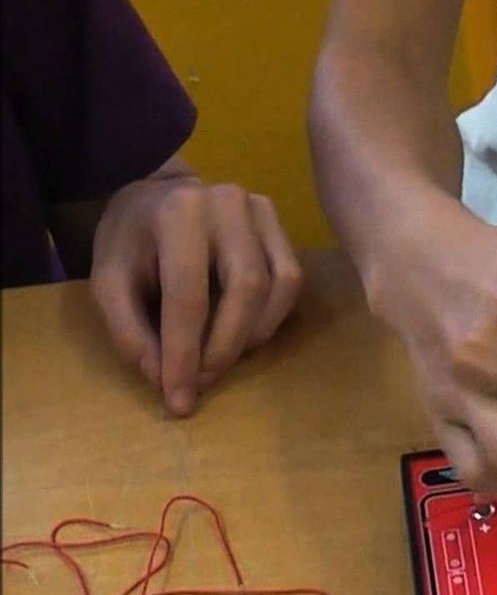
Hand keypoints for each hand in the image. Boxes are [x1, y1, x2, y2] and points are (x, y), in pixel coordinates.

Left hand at [90, 176, 301, 416]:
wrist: (157, 196)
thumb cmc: (130, 240)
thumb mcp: (108, 282)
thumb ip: (128, 330)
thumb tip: (162, 379)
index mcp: (177, 212)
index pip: (188, 294)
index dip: (184, 353)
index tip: (179, 398)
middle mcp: (228, 203)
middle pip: (245, 289)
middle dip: (225, 347)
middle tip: (203, 383)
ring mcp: (262, 211)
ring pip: (278, 286)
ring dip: (252, 336)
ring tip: (221, 360)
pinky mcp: (281, 226)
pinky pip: (291, 280)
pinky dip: (271, 318)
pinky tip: (245, 333)